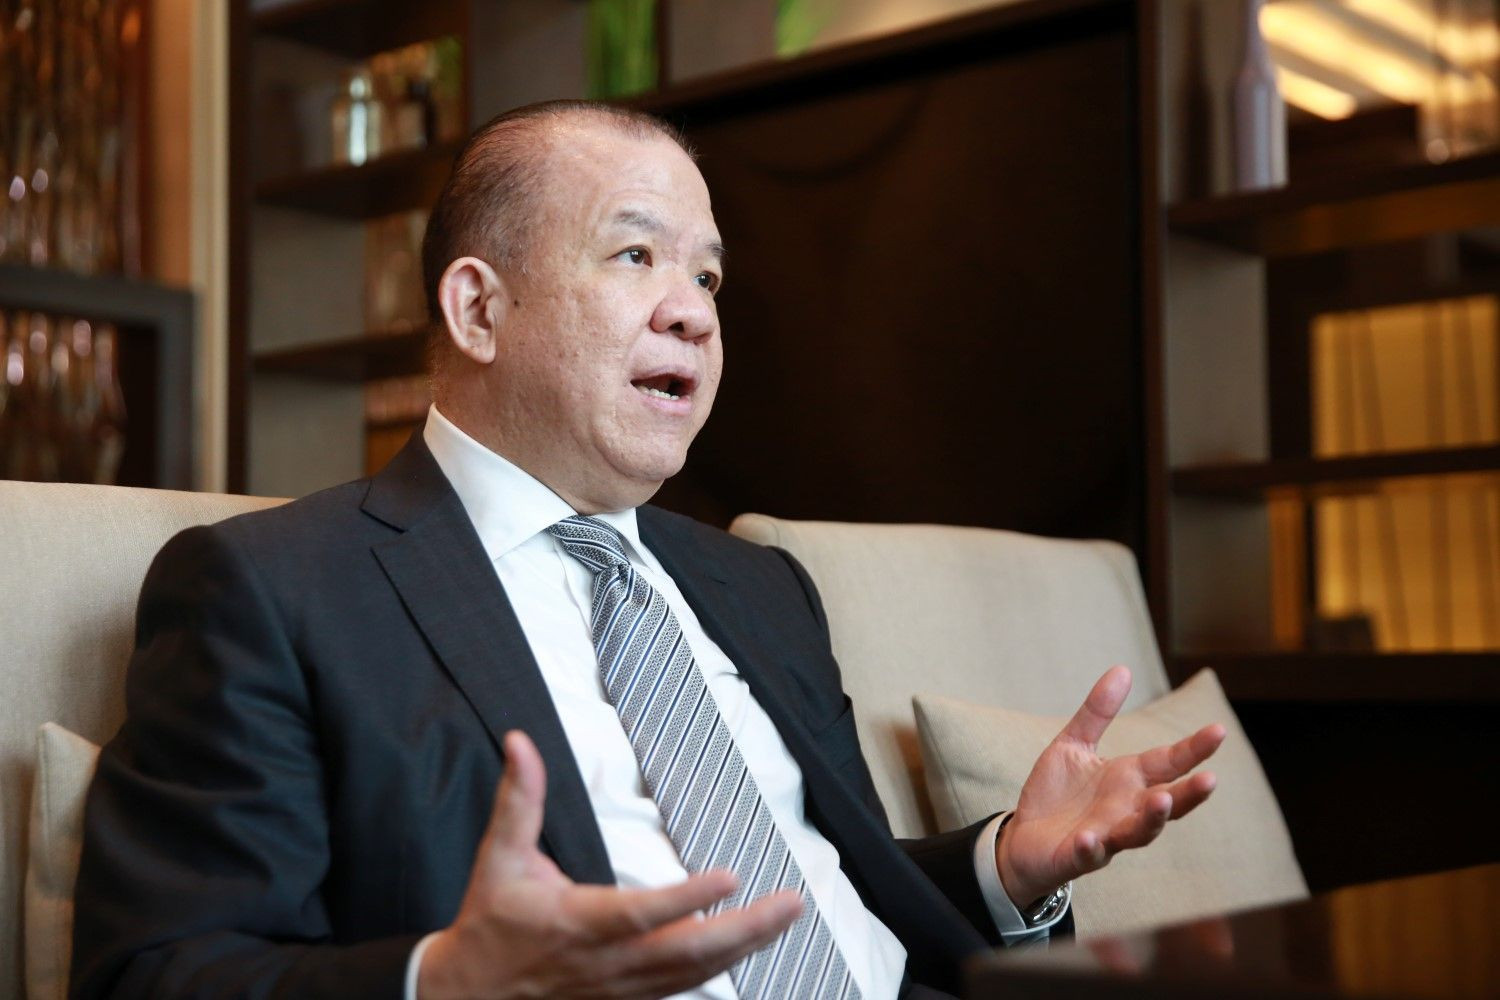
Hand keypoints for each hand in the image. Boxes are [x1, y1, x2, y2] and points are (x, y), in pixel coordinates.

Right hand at [419, 731, 801, 998]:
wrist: (469, 995)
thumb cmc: (491, 922)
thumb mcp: (498, 858)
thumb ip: (519, 798)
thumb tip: (520, 743)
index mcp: (577, 922)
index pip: (642, 913)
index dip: (689, 898)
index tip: (731, 876)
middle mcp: (608, 962)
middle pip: (688, 953)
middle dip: (746, 929)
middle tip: (791, 901)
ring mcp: (622, 988)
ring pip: (695, 974)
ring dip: (746, 946)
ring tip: (786, 916)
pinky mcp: (629, 999)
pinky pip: (685, 987)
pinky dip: (723, 967)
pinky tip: (751, 946)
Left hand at [996, 666, 1224, 906]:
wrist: (1023, 840)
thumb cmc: (1057, 795)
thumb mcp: (1073, 745)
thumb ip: (1097, 712)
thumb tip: (1123, 669)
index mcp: (1127, 780)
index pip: (1168, 762)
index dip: (1193, 749)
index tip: (1219, 730)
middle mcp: (1125, 810)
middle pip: (1166, 804)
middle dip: (1188, 795)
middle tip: (1210, 779)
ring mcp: (1105, 836)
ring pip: (1137, 833)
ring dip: (1152, 820)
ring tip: (1162, 801)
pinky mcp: (1077, 856)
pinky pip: (1088, 855)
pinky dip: (1091, 848)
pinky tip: (1089, 838)